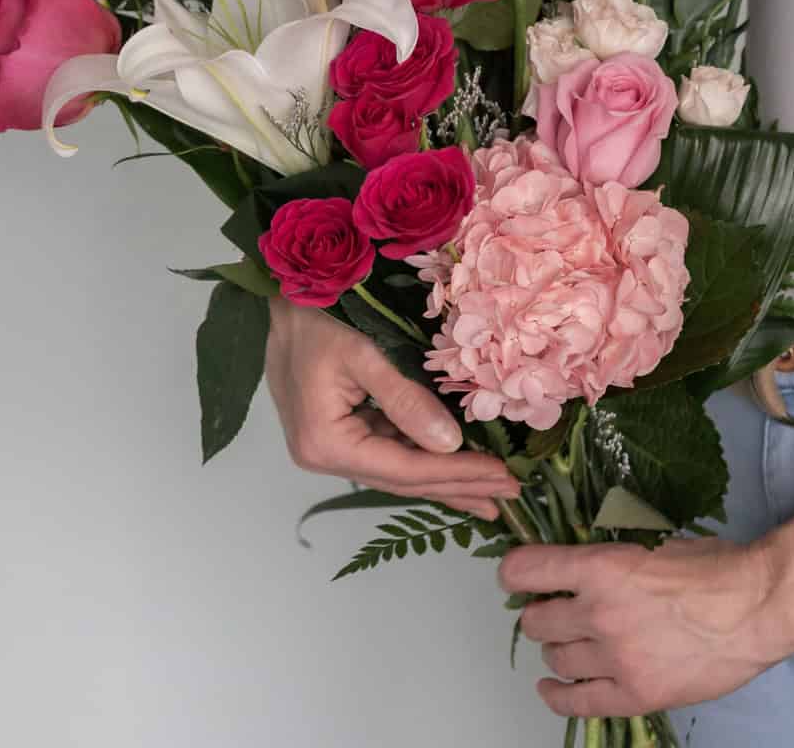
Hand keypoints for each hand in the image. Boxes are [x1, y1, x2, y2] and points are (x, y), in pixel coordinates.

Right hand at [265, 298, 520, 519]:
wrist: (283, 297)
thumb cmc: (318, 316)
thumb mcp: (364, 353)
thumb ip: (406, 400)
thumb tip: (451, 444)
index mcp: (325, 443)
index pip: (406, 469)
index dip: (458, 474)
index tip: (503, 477)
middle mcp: (322, 456)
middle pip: (404, 479)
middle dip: (459, 487)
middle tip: (510, 496)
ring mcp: (328, 447)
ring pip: (399, 469)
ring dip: (445, 479)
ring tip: (491, 493)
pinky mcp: (337, 431)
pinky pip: (389, 451)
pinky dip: (424, 457)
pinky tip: (454, 466)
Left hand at [499, 537, 789, 717]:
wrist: (755, 607)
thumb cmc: (711, 567)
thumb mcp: (651, 542)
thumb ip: (608, 558)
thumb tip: (576, 564)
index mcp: (601, 567)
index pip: (526, 570)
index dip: (513, 573)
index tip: (515, 577)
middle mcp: (599, 612)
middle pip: (535, 620)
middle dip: (538, 612)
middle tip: (553, 608)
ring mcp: (615, 658)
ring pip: (555, 658)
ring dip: (556, 648)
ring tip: (569, 641)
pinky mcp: (635, 694)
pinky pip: (577, 703)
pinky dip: (557, 695)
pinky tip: (552, 687)